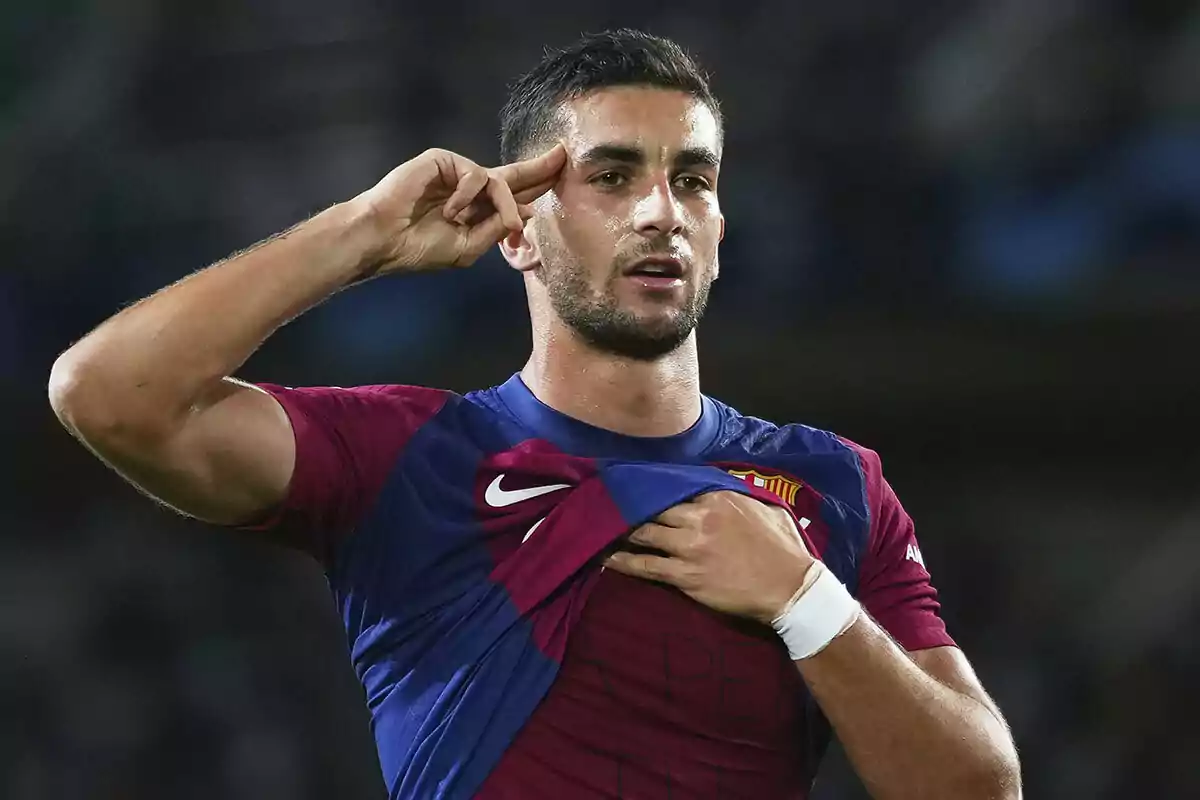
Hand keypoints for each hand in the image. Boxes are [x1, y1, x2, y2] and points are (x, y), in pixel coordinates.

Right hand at [353, 144, 565, 273]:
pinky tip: (450, 212)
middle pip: (513, 175)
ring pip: (499, 181)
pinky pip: (474, 175)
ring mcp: (456, 173)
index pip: (514, 195)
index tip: (562, 175)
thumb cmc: (419, 247)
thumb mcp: (468, 247)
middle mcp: (470, 188)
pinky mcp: (443, 161)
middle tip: (565, 155)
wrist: (384, 239)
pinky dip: (467, 196)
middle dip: (540, 168)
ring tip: (505, 227)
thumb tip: (528, 212)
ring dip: (507, 206)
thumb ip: (496, 228)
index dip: (539, 186)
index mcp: (477, 210)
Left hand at [604, 492, 816, 624]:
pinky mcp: (685, 575)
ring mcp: (690, 547)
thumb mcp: (767, 508)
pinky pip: (646, 566)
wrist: (791, 589)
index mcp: (718, 498)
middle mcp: (699, 517)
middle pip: (654, 507)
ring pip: (645, 533)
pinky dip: (624, 562)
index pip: (676, 486)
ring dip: (622, 531)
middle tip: (609, 502)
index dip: (654, 488)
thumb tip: (727, 490)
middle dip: (631, 504)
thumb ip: (742, 496)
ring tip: (602, 528)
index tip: (636, 484)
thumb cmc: (784, 549)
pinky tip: (606, 558)